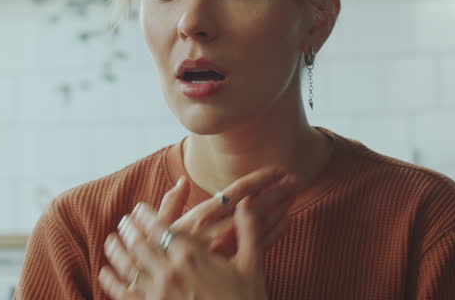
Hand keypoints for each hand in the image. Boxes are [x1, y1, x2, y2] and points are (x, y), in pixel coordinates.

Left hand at [99, 200, 267, 299]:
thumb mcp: (251, 264)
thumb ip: (247, 230)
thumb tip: (247, 201)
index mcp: (193, 256)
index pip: (161, 228)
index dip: (146, 216)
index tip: (138, 208)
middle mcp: (171, 272)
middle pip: (140, 244)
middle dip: (129, 229)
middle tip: (123, 221)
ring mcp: (159, 294)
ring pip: (128, 267)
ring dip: (116, 251)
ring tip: (110, 240)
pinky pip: (125, 295)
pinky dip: (112, 282)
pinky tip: (105, 273)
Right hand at [157, 167, 298, 256]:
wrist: (161, 284)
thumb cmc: (158, 252)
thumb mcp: (160, 226)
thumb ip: (170, 203)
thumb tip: (181, 182)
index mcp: (199, 217)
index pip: (237, 192)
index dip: (260, 179)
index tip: (278, 170)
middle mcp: (216, 232)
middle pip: (254, 208)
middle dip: (276, 192)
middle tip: (295, 180)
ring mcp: (228, 249)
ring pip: (260, 226)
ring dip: (279, 209)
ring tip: (293, 195)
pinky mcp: (234, 266)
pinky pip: (260, 247)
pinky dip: (275, 232)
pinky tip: (286, 220)